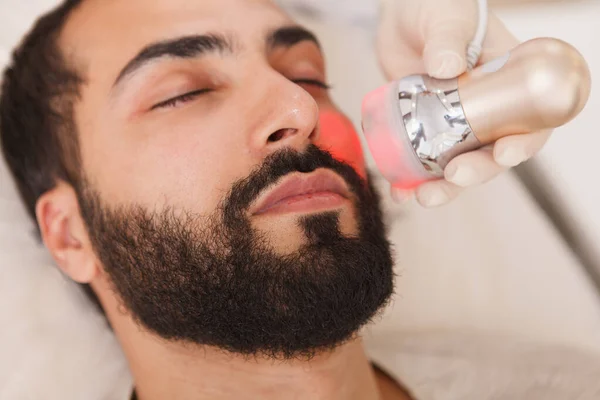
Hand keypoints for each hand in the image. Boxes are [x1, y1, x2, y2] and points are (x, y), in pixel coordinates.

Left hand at [376, 0, 551, 206]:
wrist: (401, 14)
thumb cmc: (436, 5)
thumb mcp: (447, 17)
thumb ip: (448, 38)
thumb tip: (447, 65)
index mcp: (508, 82)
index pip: (529, 119)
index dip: (524, 142)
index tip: (505, 154)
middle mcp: (486, 108)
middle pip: (490, 152)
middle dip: (475, 172)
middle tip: (454, 177)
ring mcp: (454, 121)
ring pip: (456, 163)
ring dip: (443, 186)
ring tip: (421, 197)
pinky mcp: (424, 128)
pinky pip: (422, 159)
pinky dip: (412, 178)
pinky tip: (399, 190)